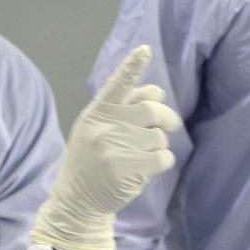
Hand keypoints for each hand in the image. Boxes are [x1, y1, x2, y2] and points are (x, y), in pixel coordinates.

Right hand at [32, 46, 181, 249]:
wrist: (77, 200)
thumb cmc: (93, 160)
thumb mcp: (98, 129)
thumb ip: (124, 108)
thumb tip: (158, 89)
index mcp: (96, 113)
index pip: (116, 85)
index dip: (131, 67)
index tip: (145, 50)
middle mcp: (103, 127)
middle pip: (150, 110)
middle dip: (167, 116)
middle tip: (172, 125)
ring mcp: (112, 148)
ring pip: (158, 137)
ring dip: (160, 145)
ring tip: (144, 156)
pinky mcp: (124, 169)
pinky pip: (162, 157)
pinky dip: (164, 161)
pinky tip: (151, 167)